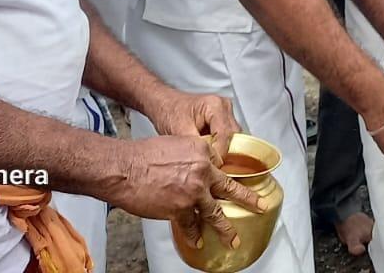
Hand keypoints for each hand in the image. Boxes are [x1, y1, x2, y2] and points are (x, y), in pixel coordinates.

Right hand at [108, 136, 265, 250]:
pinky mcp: (180, 209)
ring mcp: (193, 192)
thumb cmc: (142, 155)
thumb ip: (190, 155)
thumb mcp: (174, 143)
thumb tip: (194, 167)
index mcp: (202, 152)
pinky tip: (197, 240)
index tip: (231, 182)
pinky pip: (191, 226)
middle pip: (230, 188)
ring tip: (233, 239)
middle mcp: (202, 171)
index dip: (222, 174)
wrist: (124, 168)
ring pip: (215, 213)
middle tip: (260, 206)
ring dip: (226, 229)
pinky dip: (193, 234)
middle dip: (248, 199)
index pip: (220, 164)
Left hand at [145, 89, 240, 160]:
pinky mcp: (224, 121)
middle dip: (223, 154)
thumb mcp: (179, 131)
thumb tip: (208, 163)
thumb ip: (195, 146)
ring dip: (223, 151)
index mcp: (215, 105)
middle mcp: (225, 107)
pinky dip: (221, 148)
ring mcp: (226, 113)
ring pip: (234, 139)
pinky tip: (210, 154)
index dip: (219, 154)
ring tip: (208, 161)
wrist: (165, 104)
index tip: (210, 167)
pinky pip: (229, 139)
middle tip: (210, 167)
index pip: (225, 135)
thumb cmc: (169, 112)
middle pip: (234, 137)